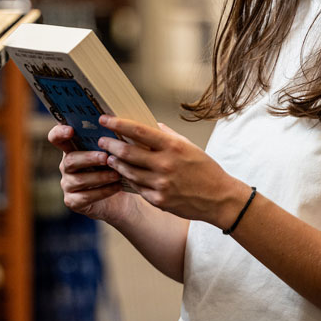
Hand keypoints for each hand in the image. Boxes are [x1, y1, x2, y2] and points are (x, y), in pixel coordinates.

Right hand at [47, 123, 135, 223]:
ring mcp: (68, 184)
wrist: (121, 197)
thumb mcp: (113, 152)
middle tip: (105, 157)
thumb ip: (109, 140)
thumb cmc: (116, 168)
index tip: (71, 130)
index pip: (56, 137)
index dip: (59, 132)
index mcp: (72, 148)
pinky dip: (102, 191)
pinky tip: (117, 186)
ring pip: (79, 179)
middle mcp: (66, 165)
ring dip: (100, 176)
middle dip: (89, 158)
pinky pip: (85, 197)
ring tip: (117, 174)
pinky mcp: (72, 201)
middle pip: (70, 160)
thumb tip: (116, 124)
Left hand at [97, 115, 248, 228]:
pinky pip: (137, 187)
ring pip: (128, 171)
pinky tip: (124, 174)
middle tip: (101, 140)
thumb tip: (152, 124)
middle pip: (127, 152)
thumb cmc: (205, 169)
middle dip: (110, 145)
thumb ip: (168, 135)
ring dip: (115, 163)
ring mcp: (161, 184)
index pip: (139, 131)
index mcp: (172, 147)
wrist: (219, 198)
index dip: (118, 124)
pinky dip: (129, 179)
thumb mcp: (188, 146)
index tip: (104, 119)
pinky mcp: (159, 201)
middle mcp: (165, 164)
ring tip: (109, 157)